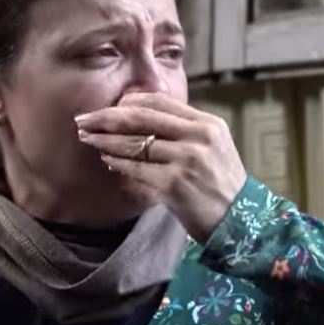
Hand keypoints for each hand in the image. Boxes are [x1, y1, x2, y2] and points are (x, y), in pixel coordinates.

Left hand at [75, 92, 246, 242]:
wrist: (240, 223)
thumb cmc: (221, 186)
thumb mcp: (213, 148)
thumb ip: (183, 130)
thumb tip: (137, 117)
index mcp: (207, 124)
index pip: (160, 101)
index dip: (128, 102)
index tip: (108, 107)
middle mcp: (198, 137)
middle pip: (142, 117)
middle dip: (107, 117)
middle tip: (83, 119)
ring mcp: (186, 160)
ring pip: (135, 143)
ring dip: (106, 140)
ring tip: (88, 138)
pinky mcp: (174, 184)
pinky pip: (136, 169)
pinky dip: (118, 163)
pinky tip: (107, 160)